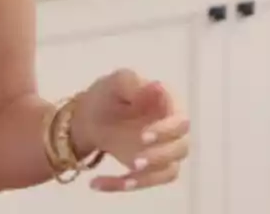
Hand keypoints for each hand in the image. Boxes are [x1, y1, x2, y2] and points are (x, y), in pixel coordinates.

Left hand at [72, 68, 188, 192]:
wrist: (90, 117)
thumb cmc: (108, 95)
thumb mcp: (115, 84)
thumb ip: (134, 84)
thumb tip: (158, 86)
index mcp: (167, 105)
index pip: (180, 122)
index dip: (165, 131)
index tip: (143, 137)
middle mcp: (171, 129)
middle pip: (180, 149)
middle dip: (159, 157)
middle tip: (135, 162)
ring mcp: (164, 150)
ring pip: (169, 170)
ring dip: (147, 178)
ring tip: (123, 180)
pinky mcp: (152, 168)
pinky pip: (147, 182)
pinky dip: (125, 185)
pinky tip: (99, 182)